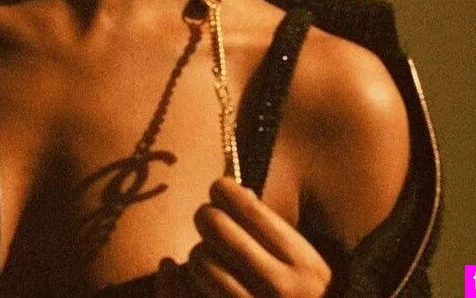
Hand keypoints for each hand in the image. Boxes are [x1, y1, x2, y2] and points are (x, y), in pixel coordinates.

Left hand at [183, 177, 330, 297]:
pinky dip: (169, 277)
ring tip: (206, 255)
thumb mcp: (306, 269)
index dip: (226, 191)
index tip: (219, 188)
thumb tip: (231, 192)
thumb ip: (274, 234)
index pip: (251, 212)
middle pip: (217, 228)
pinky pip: (179, 293)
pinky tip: (170, 266)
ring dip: (197, 253)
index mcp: (306, 267)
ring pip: (198, 259)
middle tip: (207, 218)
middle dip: (207, 216)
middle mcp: (280, 290)